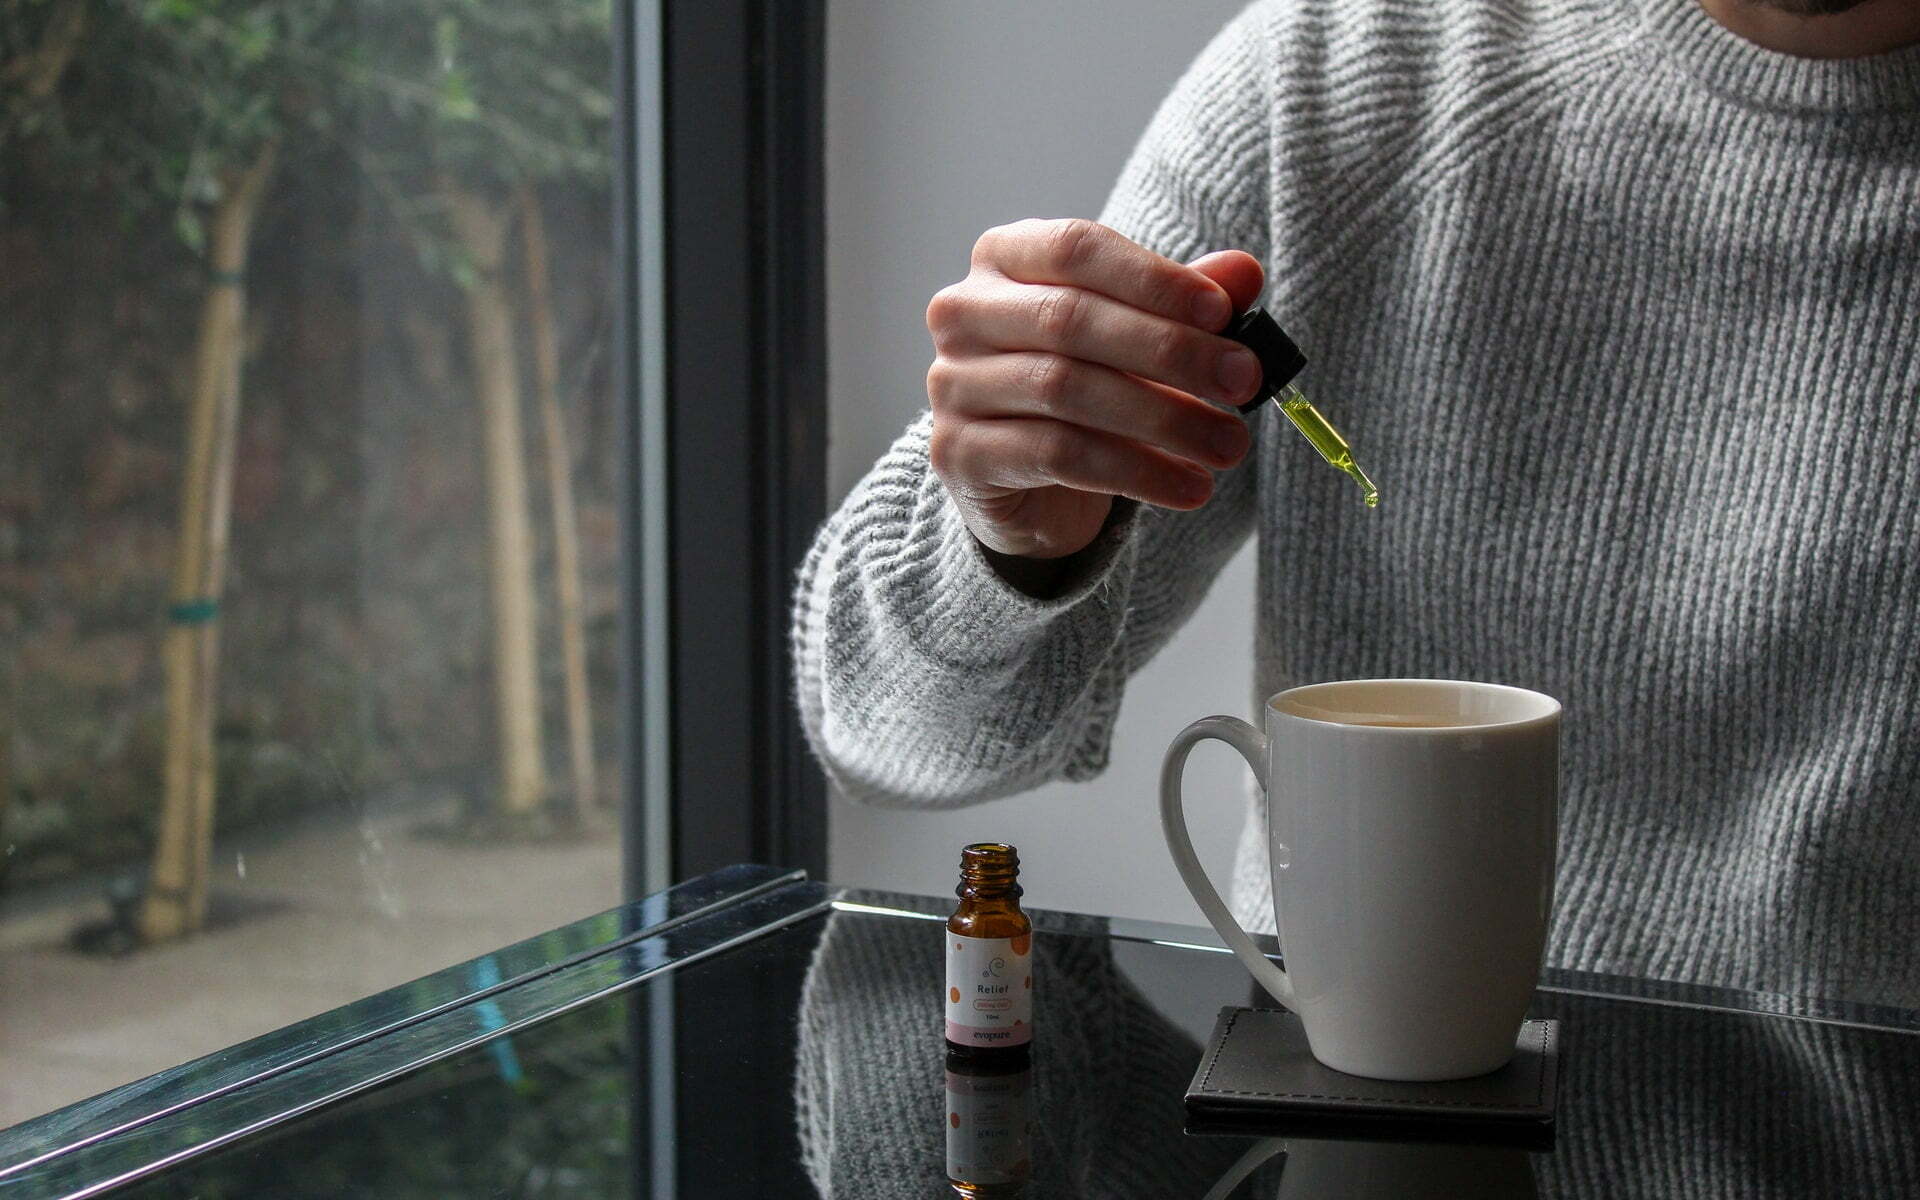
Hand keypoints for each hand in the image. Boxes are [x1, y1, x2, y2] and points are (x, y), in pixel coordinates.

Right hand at [924, 218, 1265, 560]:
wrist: (1026, 482)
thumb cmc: (1086, 384)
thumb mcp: (1141, 336)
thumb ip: (1186, 302)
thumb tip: (1244, 273)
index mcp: (1005, 257)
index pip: (1077, 248)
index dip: (1153, 279)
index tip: (1225, 313)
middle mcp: (963, 312)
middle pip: (1071, 320)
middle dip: (1171, 351)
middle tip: (1245, 382)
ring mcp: (951, 383)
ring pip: (1065, 391)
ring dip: (1164, 420)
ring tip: (1229, 446)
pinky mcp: (957, 452)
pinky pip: (1056, 456)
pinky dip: (1135, 472)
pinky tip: (1189, 487)